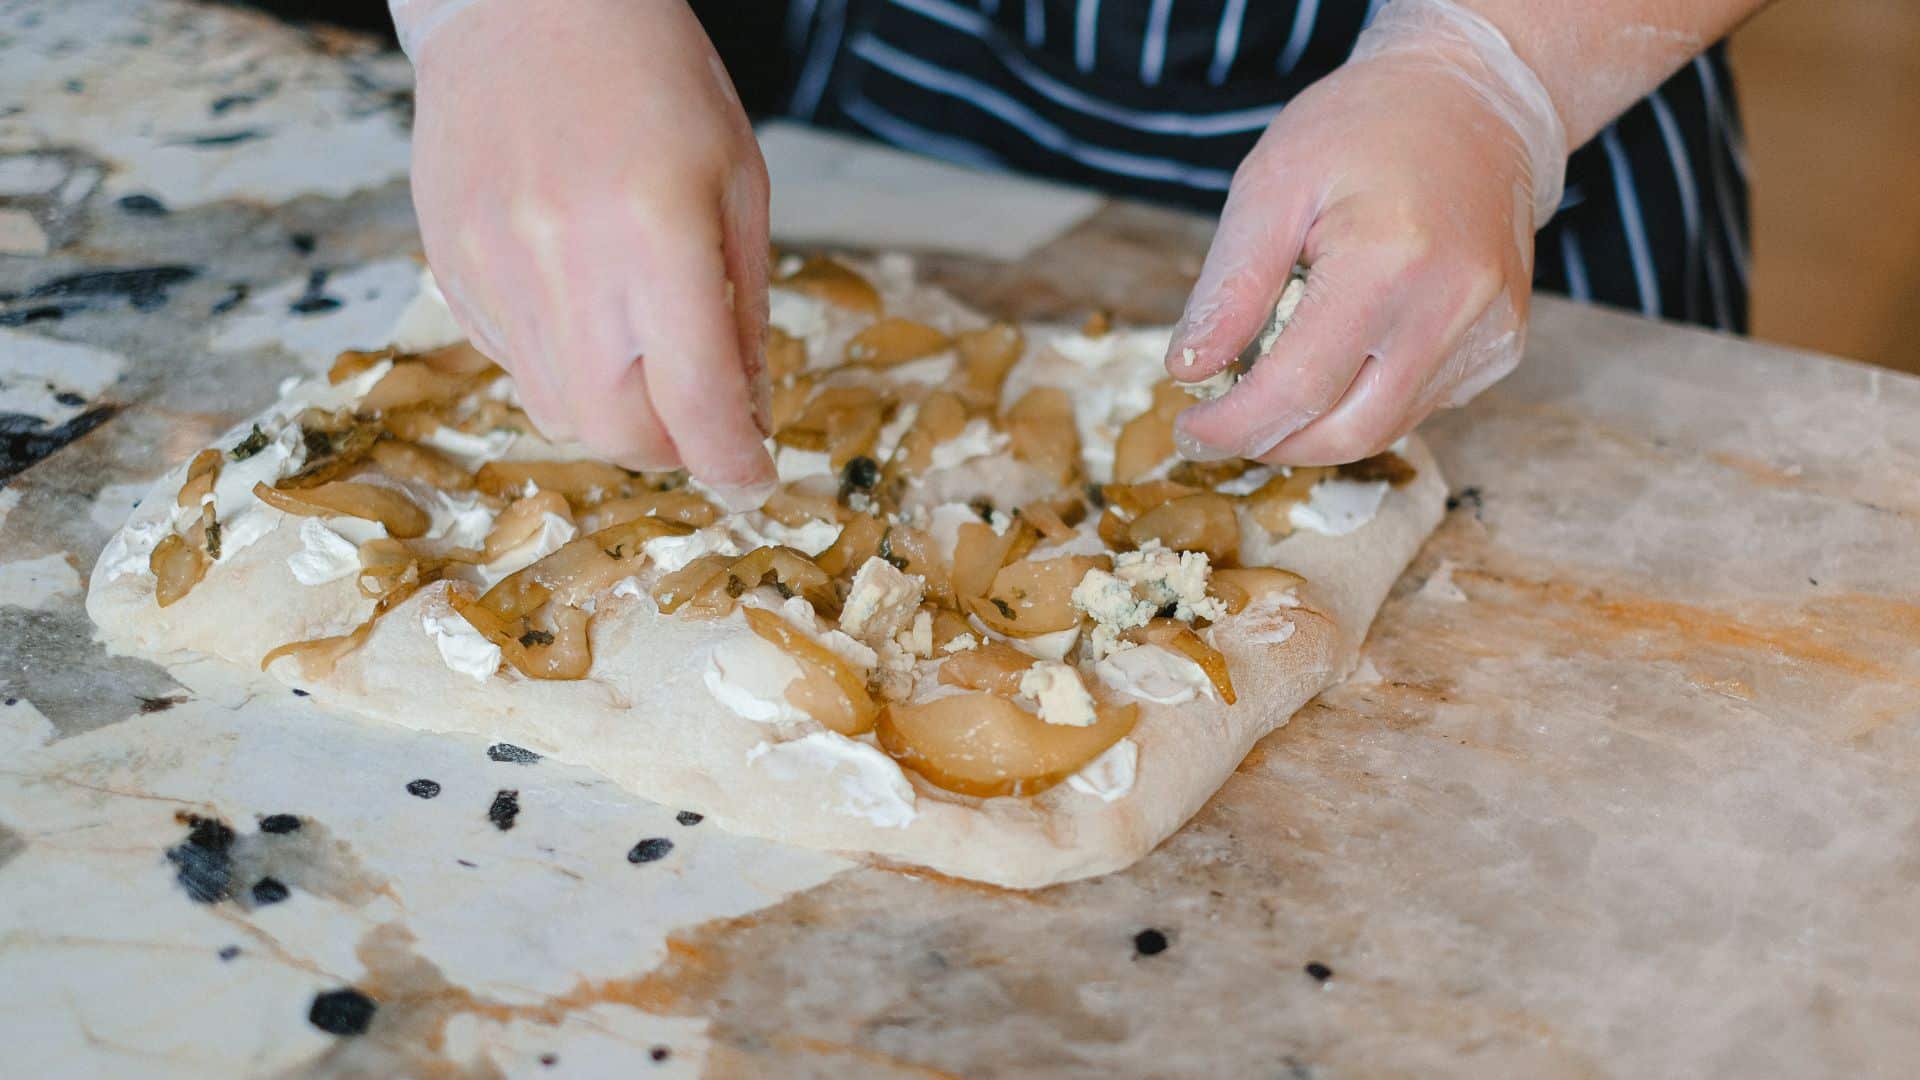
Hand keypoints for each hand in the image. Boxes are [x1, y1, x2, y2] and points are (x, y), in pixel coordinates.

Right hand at [403, 0, 775, 502]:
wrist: (524, 3)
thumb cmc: (653, 79)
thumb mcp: (737, 182)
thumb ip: (742, 306)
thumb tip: (746, 415)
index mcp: (655, 232)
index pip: (696, 399)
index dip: (732, 459)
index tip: (753, 476)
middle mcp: (564, 260)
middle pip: (615, 430)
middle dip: (669, 446)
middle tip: (700, 418)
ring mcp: (492, 267)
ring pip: (556, 409)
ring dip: (613, 409)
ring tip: (639, 347)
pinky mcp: (449, 266)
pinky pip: (510, 362)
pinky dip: (559, 363)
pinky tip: (579, 299)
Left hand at [1167, 0, 1565, 465]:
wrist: (1475, 100)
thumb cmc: (1363, 129)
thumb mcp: (1271, 185)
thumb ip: (1230, 285)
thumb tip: (1190, 369)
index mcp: (1387, 264)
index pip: (1297, 390)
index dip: (1234, 426)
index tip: (1190, 428)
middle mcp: (1450, 309)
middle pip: (1347, 433)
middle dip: (1273, 444)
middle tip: (1221, 427)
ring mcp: (1487, 333)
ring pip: (1385, 428)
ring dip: (1317, 427)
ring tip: (1273, 386)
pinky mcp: (1501, 345)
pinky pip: (1420, 404)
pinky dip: (1365, 400)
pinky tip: (1342, 355)